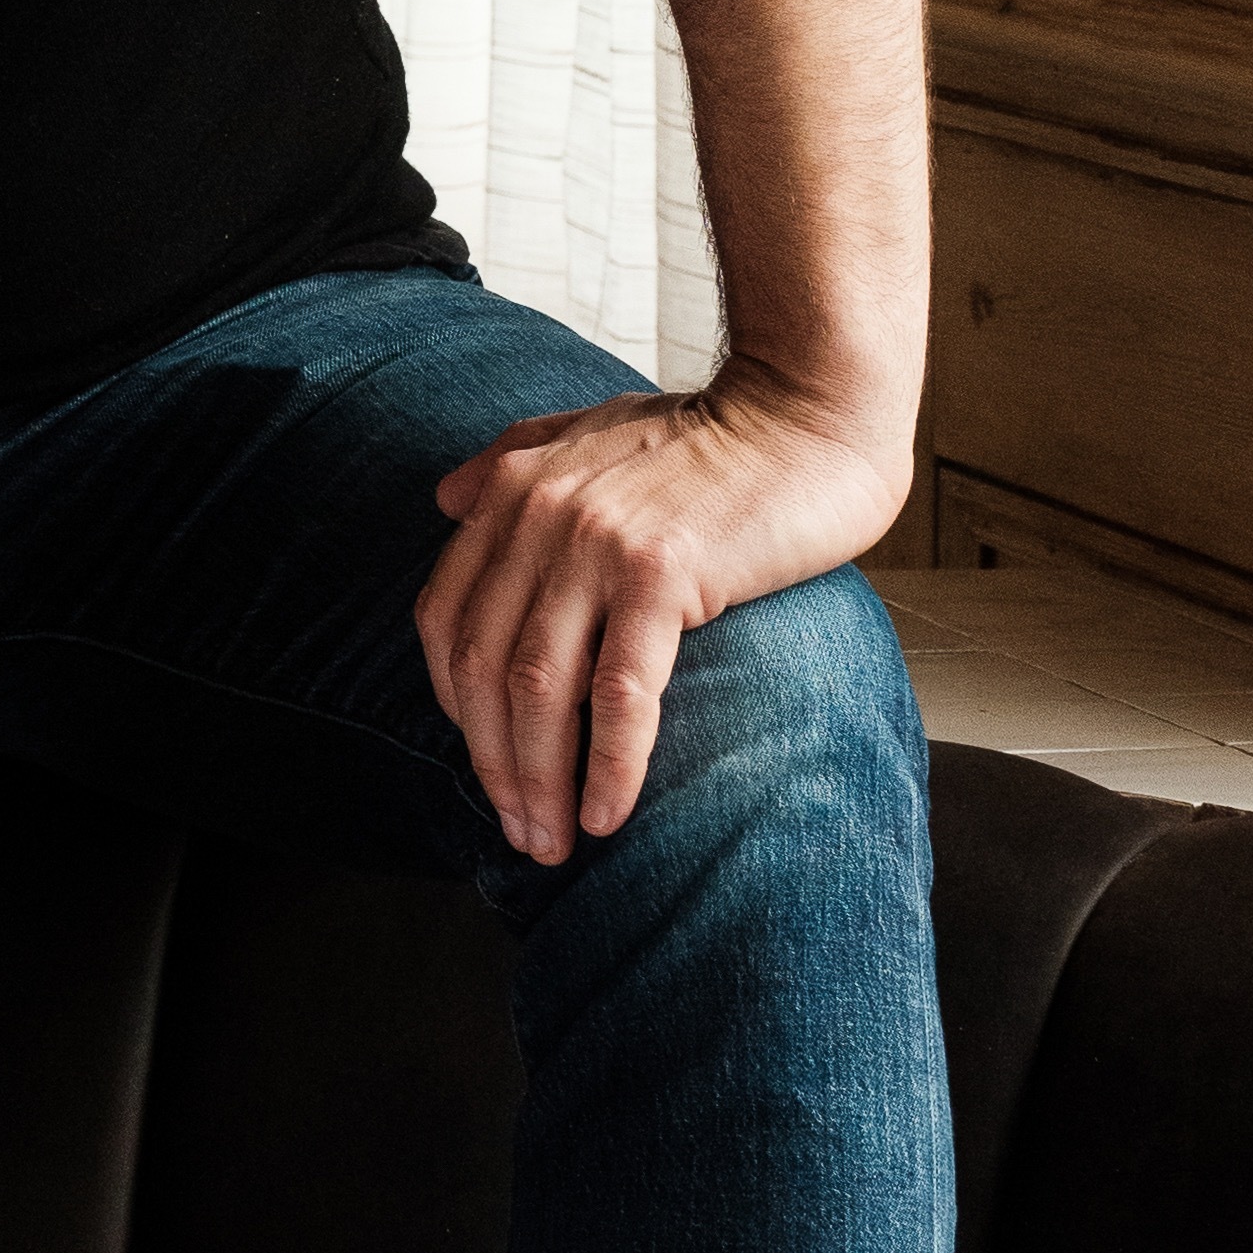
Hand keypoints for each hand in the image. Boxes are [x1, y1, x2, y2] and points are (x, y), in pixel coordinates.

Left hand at [416, 365, 910, 864]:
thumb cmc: (711, 432)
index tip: (485, 762)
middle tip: (519, 832)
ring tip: (553, 842)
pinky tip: (606, 815)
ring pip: (538, 690)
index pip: (445, 621)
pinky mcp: (663, 575)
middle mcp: (537, 519)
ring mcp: (595, 547)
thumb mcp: (588, 431)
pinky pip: (620, 691)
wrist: (807, 409)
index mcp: (511, 492)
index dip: (454, 706)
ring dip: (539, 781)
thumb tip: (446, 499)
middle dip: (492, 764)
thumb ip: (510, 462)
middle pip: (481, 670)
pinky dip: (608, 763)